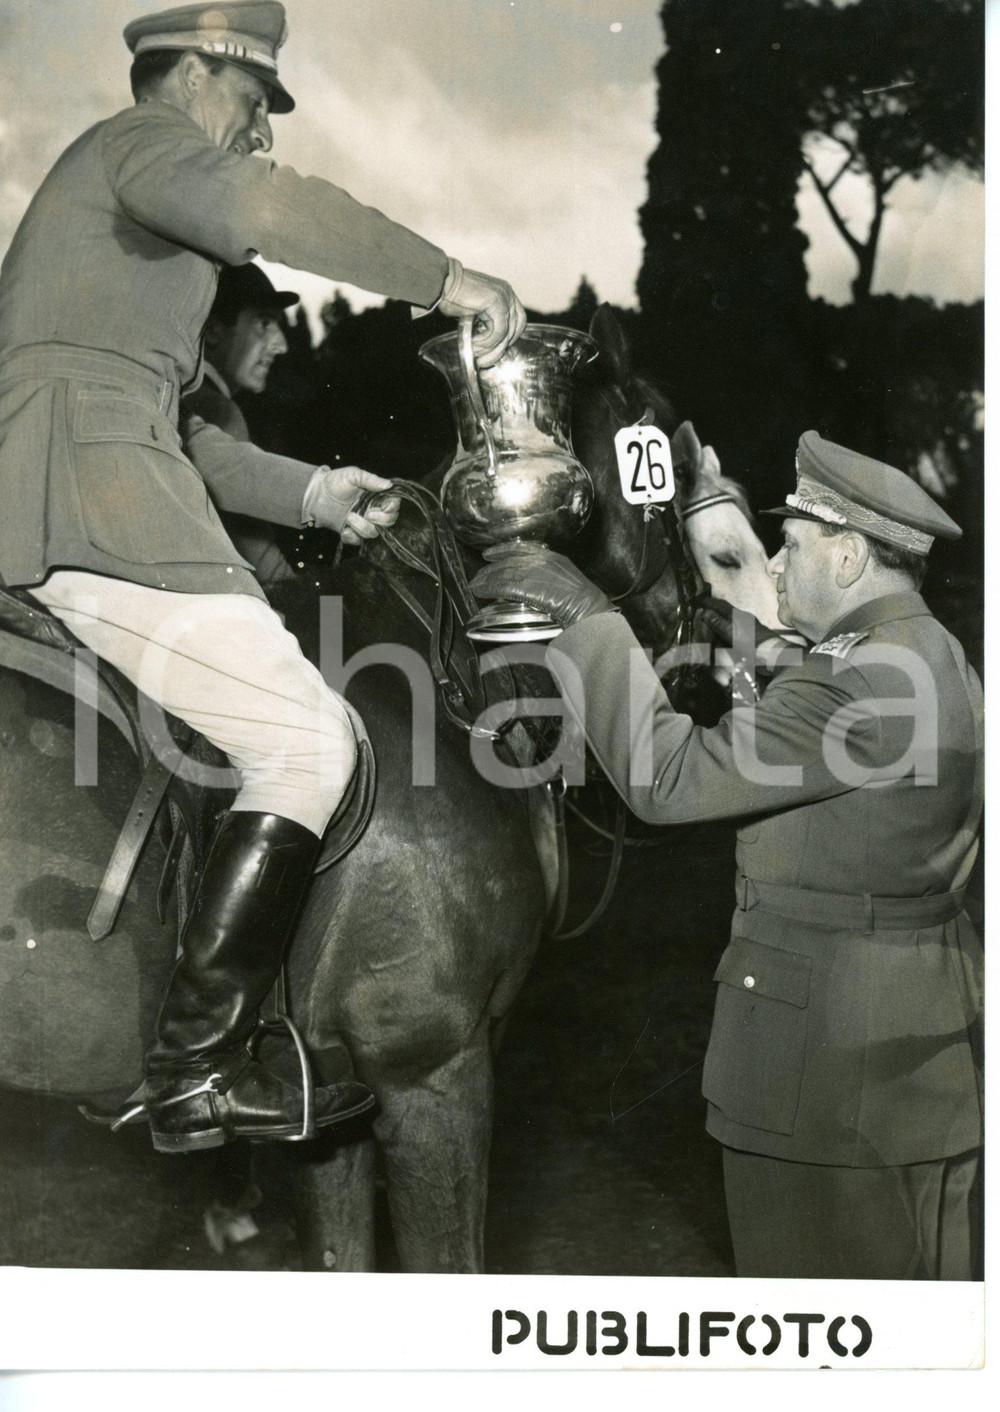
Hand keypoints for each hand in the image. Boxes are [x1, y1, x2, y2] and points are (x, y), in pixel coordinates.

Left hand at [304, 467, 400, 545]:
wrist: (315, 495)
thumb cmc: (334, 482)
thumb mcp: (353, 475)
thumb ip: (370, 479)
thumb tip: (389, 484)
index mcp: (376, 496)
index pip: (393, 504)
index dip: (393, 507)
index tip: (385, 507)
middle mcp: (373, 510)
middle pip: (389, 521)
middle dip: (380, 520)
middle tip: (367, 513)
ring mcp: (363, 523)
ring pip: (373, 533)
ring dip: (362, 527)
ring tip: (349, 517)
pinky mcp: (352, 533)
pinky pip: (358, 541)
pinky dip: (352, 537)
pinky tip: (344, 530)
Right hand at [438, 260, 526, 366]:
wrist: (444, 282)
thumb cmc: (454, 297)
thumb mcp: (477, 314)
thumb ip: (487, 324)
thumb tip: (490, 346)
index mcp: (506, 294)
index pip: (518, 321)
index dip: (509, 339)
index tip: (495, 350)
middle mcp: (508, 294)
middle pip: (516, 329)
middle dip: (500, 348)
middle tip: (484, 360)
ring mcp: (505, 297)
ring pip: (506, 333)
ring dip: (490, 348)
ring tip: (476, 352)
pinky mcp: (497, 303)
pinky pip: (498, 331)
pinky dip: (486, 342)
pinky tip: (474, 343)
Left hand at [470, 543, 614, 629]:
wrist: (587, 606)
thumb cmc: (582, 599)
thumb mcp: (566, 578)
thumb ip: (549, 576)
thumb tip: (537, 586)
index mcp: (551, 556)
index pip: (520, 548)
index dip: (502, 550)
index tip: (490, 553)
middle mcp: (539, 560)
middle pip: (507, 561)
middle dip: (490, 569)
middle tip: (478, 575)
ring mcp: (532, 573)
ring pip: (502, 573)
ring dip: (485, 580)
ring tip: (474, 586)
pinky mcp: (526, 586)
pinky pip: (500, 586)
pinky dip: (487, 589)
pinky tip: (479, 592)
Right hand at [696, 593, 802, 650]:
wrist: (773, 656)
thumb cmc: (754, 645)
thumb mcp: (733, 634)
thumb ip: (719, 623)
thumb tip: (705, 612)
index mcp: (738, 616)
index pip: (720, 605)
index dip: (709, 602)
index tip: (698, 600)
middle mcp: (743, 619)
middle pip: (725, 612)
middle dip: (713, 610)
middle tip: (702, 610)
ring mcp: (748, 628)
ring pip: (730, 620)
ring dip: (719, 620)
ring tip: (710, 623)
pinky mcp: (751, 637)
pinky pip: (734, 630)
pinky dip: (726, 630)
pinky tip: (723, 636)